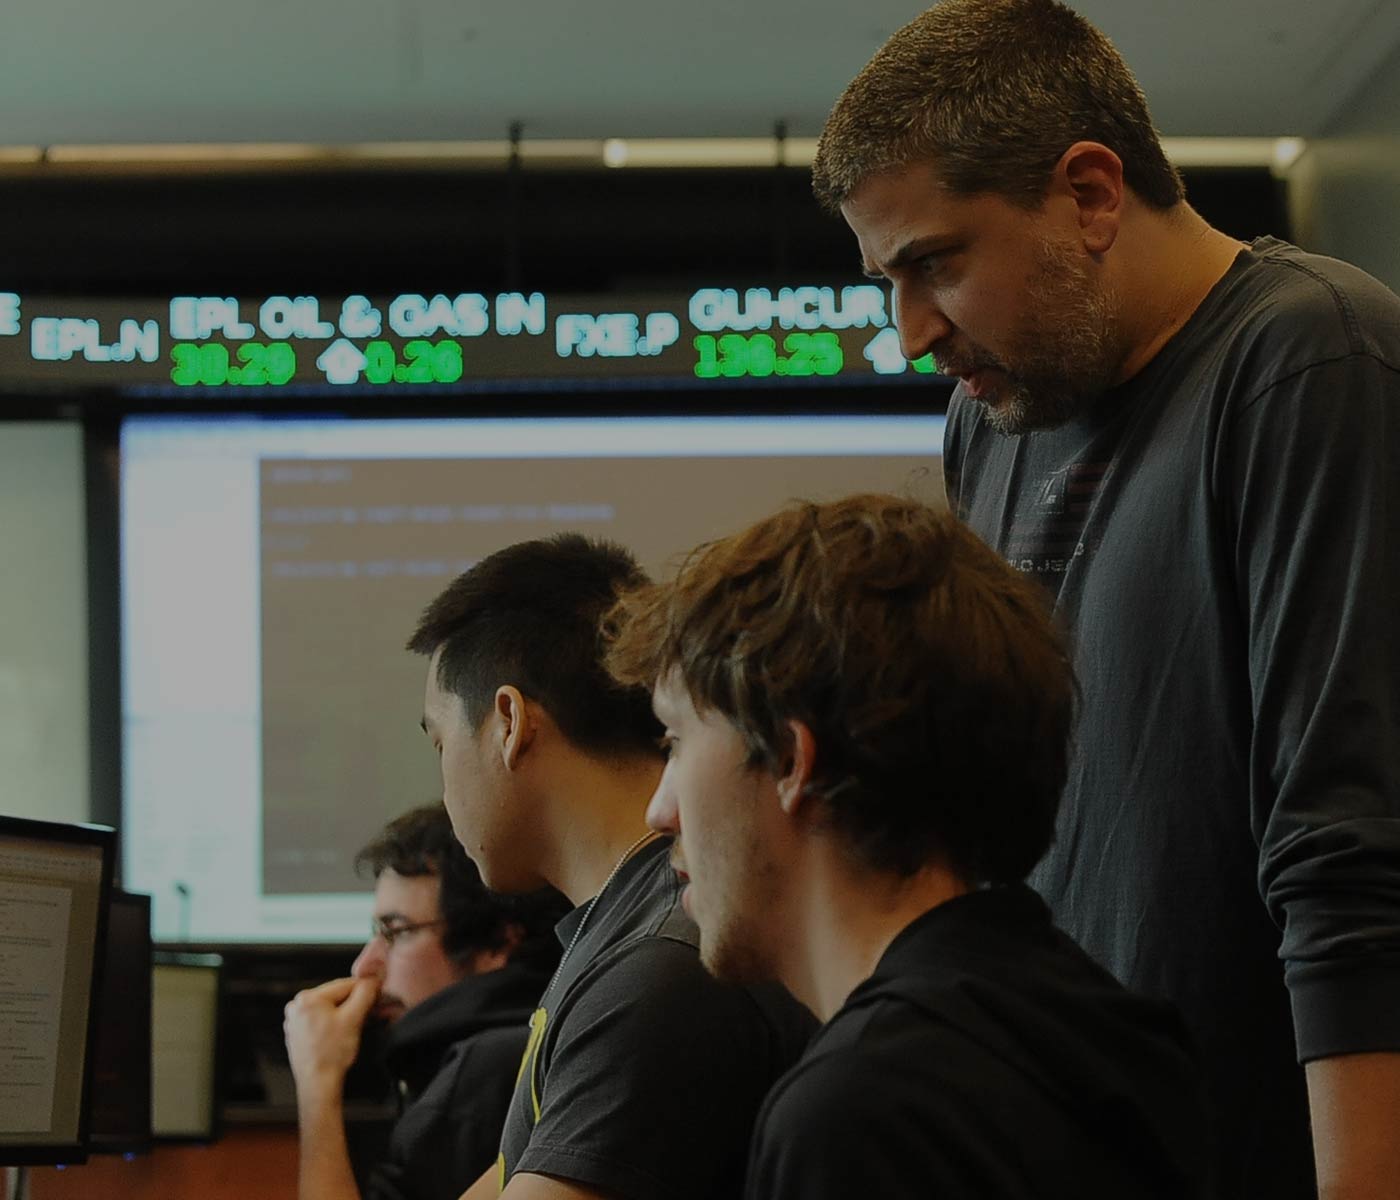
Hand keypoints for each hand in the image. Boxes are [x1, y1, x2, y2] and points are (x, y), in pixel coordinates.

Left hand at [284, 975, 380, 1100]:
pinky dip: (333, 1024)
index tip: (377, 997)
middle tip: (369, 1015)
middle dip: (354, 1004)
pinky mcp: (297, 1034)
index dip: (365, 991)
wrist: (318, 1084)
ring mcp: (295, 1021)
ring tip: (355, 1028)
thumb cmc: (332, 1055)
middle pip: (336, 996)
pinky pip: (321, 1020)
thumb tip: (372, 978)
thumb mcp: (354, 1018)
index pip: (345, 985)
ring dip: (344, 1014)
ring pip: (329, 1009)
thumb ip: (365, 993)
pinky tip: (341, 1036)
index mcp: (307, 998)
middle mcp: (296, 1007)